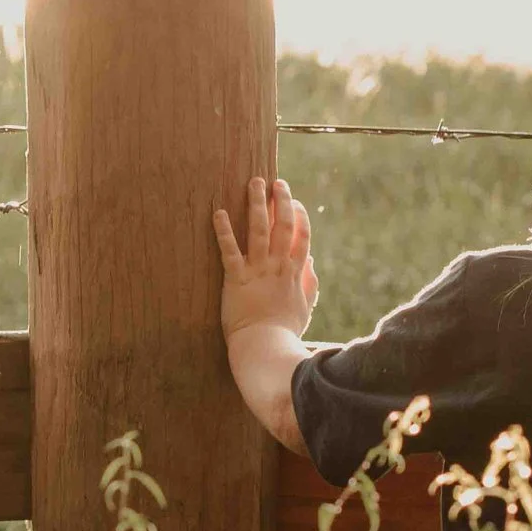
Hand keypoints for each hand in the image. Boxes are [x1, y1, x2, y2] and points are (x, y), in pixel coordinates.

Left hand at [214, 177, 318, 339]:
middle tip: (276, 183)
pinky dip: (224, 231)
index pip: (301, 236)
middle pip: (282, 226)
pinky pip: (229, 250)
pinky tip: (219, 212)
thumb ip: (309, 283)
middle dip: (281, 201)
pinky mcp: (236, 279)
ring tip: (254, 183)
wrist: (264, 347)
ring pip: (259, 230)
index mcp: (294, 273)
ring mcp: (257, 271)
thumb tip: (311, 261)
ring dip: (257, 205)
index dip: (299, 216)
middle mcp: (278, 266)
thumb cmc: (284, 331)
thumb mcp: (305, 307)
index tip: (295, 201)